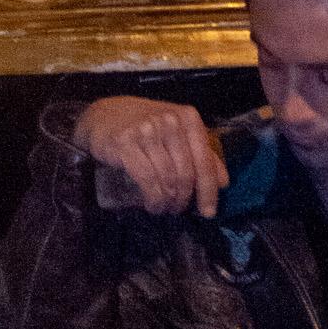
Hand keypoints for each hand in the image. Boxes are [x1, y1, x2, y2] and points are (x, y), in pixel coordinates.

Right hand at [73, 96, 228, 217]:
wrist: (104, 116)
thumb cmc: (145, 125)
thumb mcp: (176, 133)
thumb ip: (200, 153)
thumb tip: (223, 182)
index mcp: (187, 117)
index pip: (204, 160)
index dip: (209, 190)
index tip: (208, 212)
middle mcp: (169, 120)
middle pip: (186, 174)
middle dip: (184, 199)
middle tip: (177, 210)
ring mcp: (147, 130)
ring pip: (167, 179)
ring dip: (167, 202)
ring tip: (163, 208)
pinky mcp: (126, 142)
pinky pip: (147, 180)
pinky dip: (153, 199)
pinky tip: (152, 205)